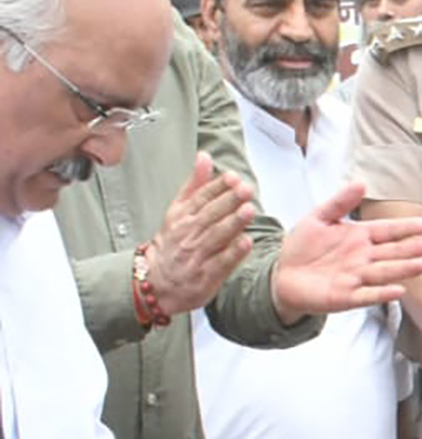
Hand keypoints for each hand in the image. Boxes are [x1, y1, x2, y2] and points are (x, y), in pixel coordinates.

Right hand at [142, 154, 255, 314]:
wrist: (157, 281)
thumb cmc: (173, 243)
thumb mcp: (178, 210)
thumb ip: (194, 184)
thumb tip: (205, 157)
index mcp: (182, 216)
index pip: (201, 198)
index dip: (217, 187)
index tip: (233, 177)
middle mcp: (188, 234)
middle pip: (210, 215)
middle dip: (228, 201)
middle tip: (245, 189)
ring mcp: (197, 255)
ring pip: (216, 236)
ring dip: (233, 223)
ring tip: (249, 210)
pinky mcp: (206, 276)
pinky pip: (220, 263)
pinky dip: (233, 252)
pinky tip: (246, 242)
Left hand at [271, 182, 421, 321]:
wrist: (282, 274)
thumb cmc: (302, 246)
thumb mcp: (318, 217)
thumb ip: (339, 202)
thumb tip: (361, 183)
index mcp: (359, 237)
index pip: (389, 231)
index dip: (407, 228)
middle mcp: (363, 258)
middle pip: (393, 252)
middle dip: (414, 249)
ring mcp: (356, 278)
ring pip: (385, 272)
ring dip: (405, 269)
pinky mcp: (345, 297)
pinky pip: (367, 295)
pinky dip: (382, 293)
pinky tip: (399, 291)